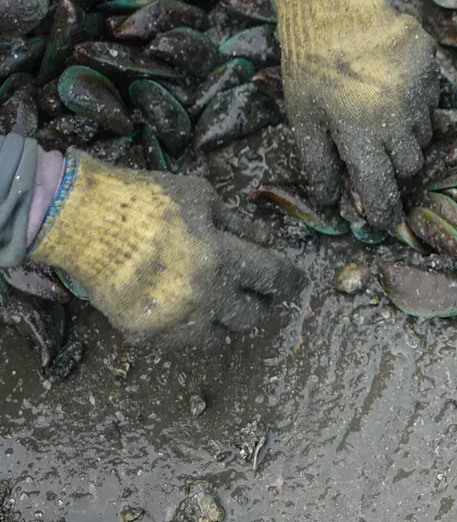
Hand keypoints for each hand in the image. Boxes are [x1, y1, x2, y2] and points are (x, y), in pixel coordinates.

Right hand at [29, 152, 304, 345]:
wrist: (80, 220)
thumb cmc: (145, 200)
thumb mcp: (201, 197)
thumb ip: (238, 224)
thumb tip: (266, 243)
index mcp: (220, 258)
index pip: (272, 277)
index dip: (288, 279)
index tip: (296, 280)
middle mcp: (202, 296)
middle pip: (250, 315)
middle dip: (259, 303)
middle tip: (257, 293)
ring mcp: (172, 319)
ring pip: (218, 334)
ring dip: (225, 319)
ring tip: (221, 302)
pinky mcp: (144, 334)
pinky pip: (182, 340)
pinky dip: (190, 327)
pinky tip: (186, 308)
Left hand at [274, 0, 437, 227]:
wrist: (336, 5)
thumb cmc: (310, 64)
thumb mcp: (302, 116)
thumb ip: (319, 162)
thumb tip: (332, 200)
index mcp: (361, 132)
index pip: (380, 189)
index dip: (381, 210)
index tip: (380, 220)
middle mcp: (397, 117)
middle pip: (410, 167)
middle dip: (393, 168)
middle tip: (374, 153)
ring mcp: (419, 93)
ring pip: (423, 136)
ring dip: (404, 137)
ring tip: (380, 115)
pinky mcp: (431, 70)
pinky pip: (430, 104)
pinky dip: (413, 107)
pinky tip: (391, 89)